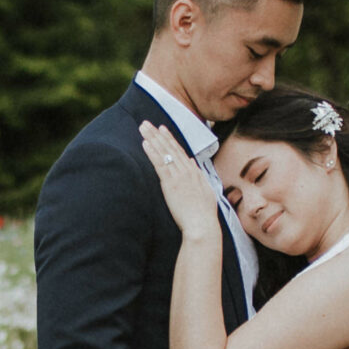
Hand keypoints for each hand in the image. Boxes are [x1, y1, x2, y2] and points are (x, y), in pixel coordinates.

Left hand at [139, 120, 220, 240]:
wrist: (203, 225)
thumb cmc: (204, 214)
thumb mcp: (206, 191)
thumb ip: (198, 175)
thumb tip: (190, 162)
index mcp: (195, 173)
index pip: (180, 151)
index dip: (169, 139)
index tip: (161, 129)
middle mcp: (187, 171)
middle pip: (170, 148)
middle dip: (157, 134)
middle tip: (147, 123)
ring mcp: (179, 176)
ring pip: (164, 152)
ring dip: (152, 138)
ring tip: (143, 128)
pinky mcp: (171, 184)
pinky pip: (160, 164)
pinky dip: (152, 152)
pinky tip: (145, 143)